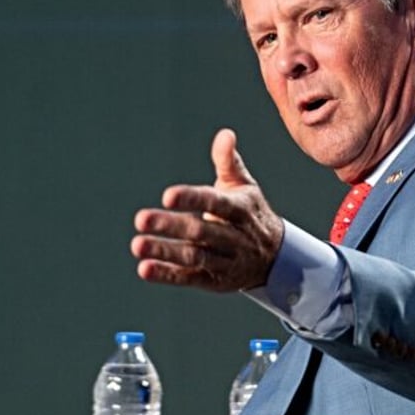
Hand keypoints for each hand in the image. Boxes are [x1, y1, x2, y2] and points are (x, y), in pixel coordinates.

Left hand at [131, 128, 283, 291]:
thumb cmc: (251, 213)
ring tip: (137, 244)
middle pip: (201, 231)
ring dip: (165, 251)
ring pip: (194, 256)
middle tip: (141, 218)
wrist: (277, 258)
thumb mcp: (245, 186)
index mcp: (240, 209)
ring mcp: (226, 261)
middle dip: (171, 225)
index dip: (192, 199)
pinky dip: (168, 275)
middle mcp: (235, 236)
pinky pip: (191, 278)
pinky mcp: (216, 281)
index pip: (215, 202)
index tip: (167, 196)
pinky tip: (145, 268)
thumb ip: (229, 161)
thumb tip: (225, 133)